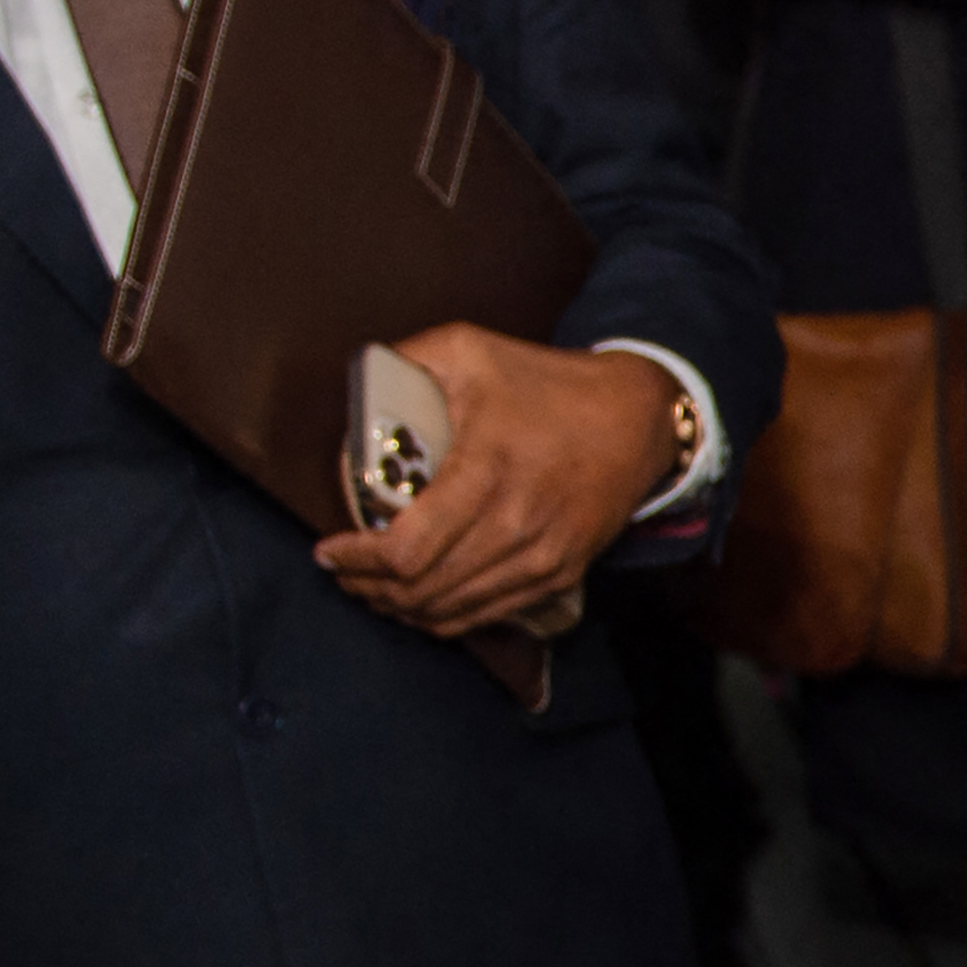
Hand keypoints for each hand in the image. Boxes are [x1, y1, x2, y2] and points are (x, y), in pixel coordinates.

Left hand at [306, 329, 678, 636]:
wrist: (639, 418)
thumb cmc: (549, 383)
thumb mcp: (471, 350)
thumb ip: (404, 363)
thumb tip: (354, 392)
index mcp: (486, 471)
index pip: (406, 550)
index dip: (356, 561)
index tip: (328, 550)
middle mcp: (516, 524)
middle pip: (422, 589)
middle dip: (368, 586)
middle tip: (342, 570)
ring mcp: (542, 556)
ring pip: (451, 610)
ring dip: (400, 607)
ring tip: (372, 587)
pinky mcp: (559, 574)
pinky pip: (487, 615)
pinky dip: (444, 617)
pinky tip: (419, 602)